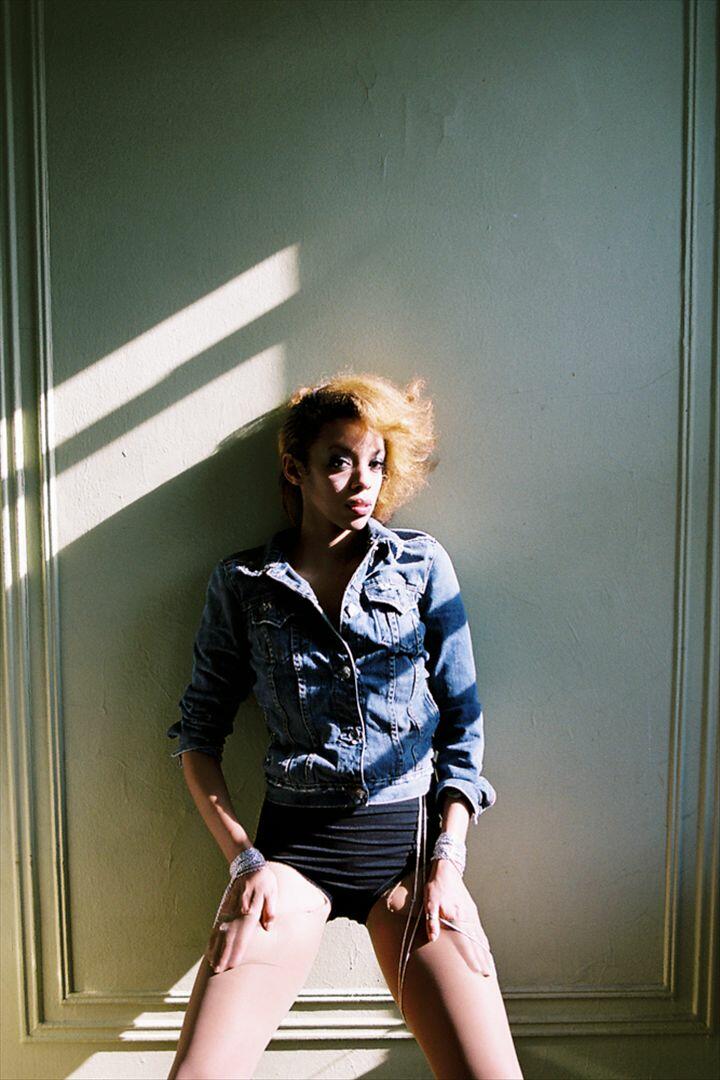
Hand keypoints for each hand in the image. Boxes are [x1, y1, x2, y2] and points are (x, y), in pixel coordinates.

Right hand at [205, 864, 277, 973]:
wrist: (248, 865)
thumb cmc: (264, 880)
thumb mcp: (272, 892)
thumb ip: (270, 909)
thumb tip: (268, 927)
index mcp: (251, 909)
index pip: (243, 934)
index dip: (237, 950)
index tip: (233, 964)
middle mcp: (237, 911)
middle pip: (229, 936)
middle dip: (224, 954)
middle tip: (219, 970)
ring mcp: (228, 910)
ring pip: (220, 932)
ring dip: (216, 949)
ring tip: (213, 964)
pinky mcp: (224, 908)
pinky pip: (217, 926)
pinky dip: (213, 939)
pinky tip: (210, 950)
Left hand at [423, 858, 494, 975]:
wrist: (446, 870)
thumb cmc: (436, 887)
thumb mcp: (429, 902)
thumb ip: (431, 920)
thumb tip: (432, 938)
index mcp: (458, 917)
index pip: (467, 943)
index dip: (473, 958)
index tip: (478, 971)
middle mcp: (468, 918)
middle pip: (477, 943)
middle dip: (482, 960)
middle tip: (487, 974)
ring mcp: (472, 915)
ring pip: (480, 937)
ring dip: (484, 953)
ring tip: (488, 966)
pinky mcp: (472, 911)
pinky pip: (480, 930)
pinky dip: (483, 941)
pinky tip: (485, 947)